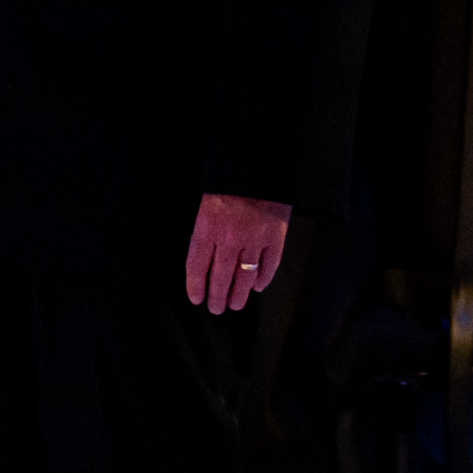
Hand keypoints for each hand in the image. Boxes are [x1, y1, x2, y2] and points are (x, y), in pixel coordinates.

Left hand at [185, 192, 291, 313]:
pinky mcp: (276, 237)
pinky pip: (269, 266)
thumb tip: (205, 259)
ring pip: (244, 278)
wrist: (258, 163)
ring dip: (238, 295)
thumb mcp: (206, 202)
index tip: (197, 299)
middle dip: (217, 297)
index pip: (197, 266)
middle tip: (216, 308)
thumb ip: (205, 230)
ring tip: (235, 305)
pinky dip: (263, 279)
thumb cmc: (228, 182)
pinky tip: (257, 287)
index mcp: (207, 226)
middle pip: (220, 277)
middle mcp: (229, 238)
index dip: (196, 286)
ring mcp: (254, 239)